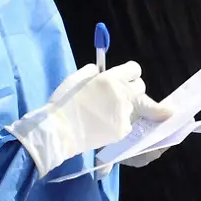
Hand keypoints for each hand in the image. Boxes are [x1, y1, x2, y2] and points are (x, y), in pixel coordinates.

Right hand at [9, 61, 171, 176]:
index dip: (128, 72)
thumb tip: (102, 72)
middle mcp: (122, 95)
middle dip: (130, 88)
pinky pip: (127, 122)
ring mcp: (124, 114)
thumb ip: (93, 72)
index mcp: (110, 79)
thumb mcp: (76, 78)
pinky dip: (119, 122)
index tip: (122, 77)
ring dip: (123, 106)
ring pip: (132, 106)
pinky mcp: (123, 130)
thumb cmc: (64, 102)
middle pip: (140, 87)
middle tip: (116, 94)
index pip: (135, 69)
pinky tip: (104, 123)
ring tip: (104, 112)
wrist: (60, 131)